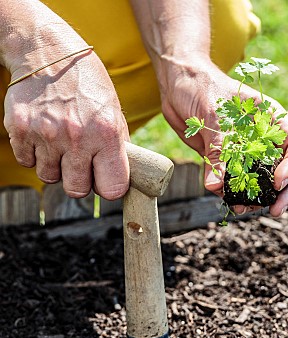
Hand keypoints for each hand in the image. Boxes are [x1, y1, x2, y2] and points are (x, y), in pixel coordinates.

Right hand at [4, 46, 129, 199]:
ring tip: (59, 142)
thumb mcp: (112, 110)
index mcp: (106, 133)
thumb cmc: (85, 82)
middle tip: (79, 162)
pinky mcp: (20, 130)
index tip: (104, 180)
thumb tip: (121, 177)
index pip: (112, 188)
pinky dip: (34, 153)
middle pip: (77, 190)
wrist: (47, 51)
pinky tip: (42, 134)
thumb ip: (116, 146)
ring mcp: (45, 134)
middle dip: (79, 180)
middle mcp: (76, 137)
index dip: (109, 187)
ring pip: (49, 177)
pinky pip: (27, 162)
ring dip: (54, 166)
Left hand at [160, 55, 287, 216]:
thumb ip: (217, 150)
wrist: (178, 85)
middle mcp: (262, 138)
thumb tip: (216, 185)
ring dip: (256, 198)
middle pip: (287, 169)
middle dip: (283, 191)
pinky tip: (228, 202)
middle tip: (274, 209)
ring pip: (261, 180)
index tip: (277, 182)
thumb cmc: (201, 87)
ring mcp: (244, 151)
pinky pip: (234, 182)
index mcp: (271, 120)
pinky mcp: (224, 161)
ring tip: (244, 209)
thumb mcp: (213, 115)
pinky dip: (233, 195)